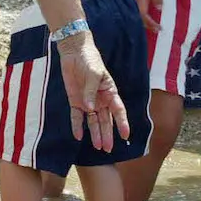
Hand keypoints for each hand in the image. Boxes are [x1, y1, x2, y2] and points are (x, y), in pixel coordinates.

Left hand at [58, 34, 129, 149]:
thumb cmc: (89, 60)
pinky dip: (77, 126)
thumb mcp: (94, 73)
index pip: (118, 110)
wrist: (74, 52)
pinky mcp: (75, 101)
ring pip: (93, 121)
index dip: (122, 123)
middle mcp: (100, 100)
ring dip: (95, 133)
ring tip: (97, 147)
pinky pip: (76, 116)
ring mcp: (88, 101)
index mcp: (110, 92)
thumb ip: (91, 92)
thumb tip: (89, 109)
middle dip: (107, 134)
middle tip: (108, 149)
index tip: (126, 135)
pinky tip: (78, 136)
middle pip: (106, 120)